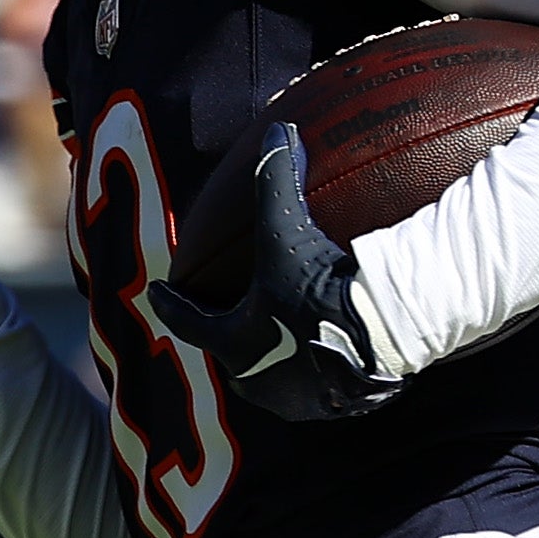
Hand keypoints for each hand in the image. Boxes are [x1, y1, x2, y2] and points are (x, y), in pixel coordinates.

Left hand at [146, 124, 404, 420]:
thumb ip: (275, 179)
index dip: (173, 304)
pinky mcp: (341, 409)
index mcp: (235, 341)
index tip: (157, 295)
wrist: (381, 335)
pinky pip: (325, 389)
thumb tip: (277, 129)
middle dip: (230, 337)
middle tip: (230, 320)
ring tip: (285, 339)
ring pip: (278, 378)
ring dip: (279, 359)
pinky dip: (325, 372)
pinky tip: (338, 355)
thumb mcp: (289, 230)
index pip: (189, 321)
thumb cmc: (320, 286)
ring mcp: (300, 400)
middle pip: (233, 355)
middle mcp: (260, 381)